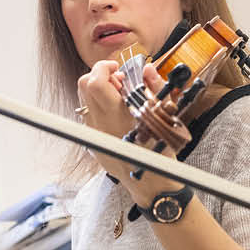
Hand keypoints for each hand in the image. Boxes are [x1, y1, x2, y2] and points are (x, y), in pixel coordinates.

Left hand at [76, 61, 182, 191]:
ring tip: (119, 96)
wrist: (151, 182)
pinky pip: (88, 116)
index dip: (103, 67)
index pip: (95, 82)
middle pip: (84, 86)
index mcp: (118, 115)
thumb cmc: (160, 151)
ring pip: (84, 100)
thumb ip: (154, 87)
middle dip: (99, 75)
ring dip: (98, 90)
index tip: (116, 67)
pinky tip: (117, 112)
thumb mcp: (164, 115)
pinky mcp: (93, 142)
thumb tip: (146, 69)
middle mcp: (100, 123)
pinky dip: (98, 106)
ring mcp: (94, 133)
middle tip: (119, 80)